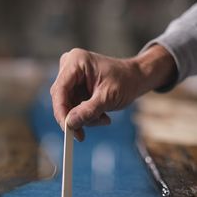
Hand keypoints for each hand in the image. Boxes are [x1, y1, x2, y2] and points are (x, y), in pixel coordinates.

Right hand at [50, 46, 175, 140]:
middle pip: (62, 99)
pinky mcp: (75, 86)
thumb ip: (88, 111)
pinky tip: (101, 115)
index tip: (67, 130)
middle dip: (75, 117)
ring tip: (104, 119)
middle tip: (82, 134)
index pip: (60, 90)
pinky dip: (86, 115)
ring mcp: (72, 76)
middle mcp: (70, 66)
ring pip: (68, 105)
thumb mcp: (108, 97)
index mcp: (76, 61)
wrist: (136, 78)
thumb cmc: (126, 81)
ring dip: (84, 117)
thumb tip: (69, 124)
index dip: (61, 111)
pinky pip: (74, 106)